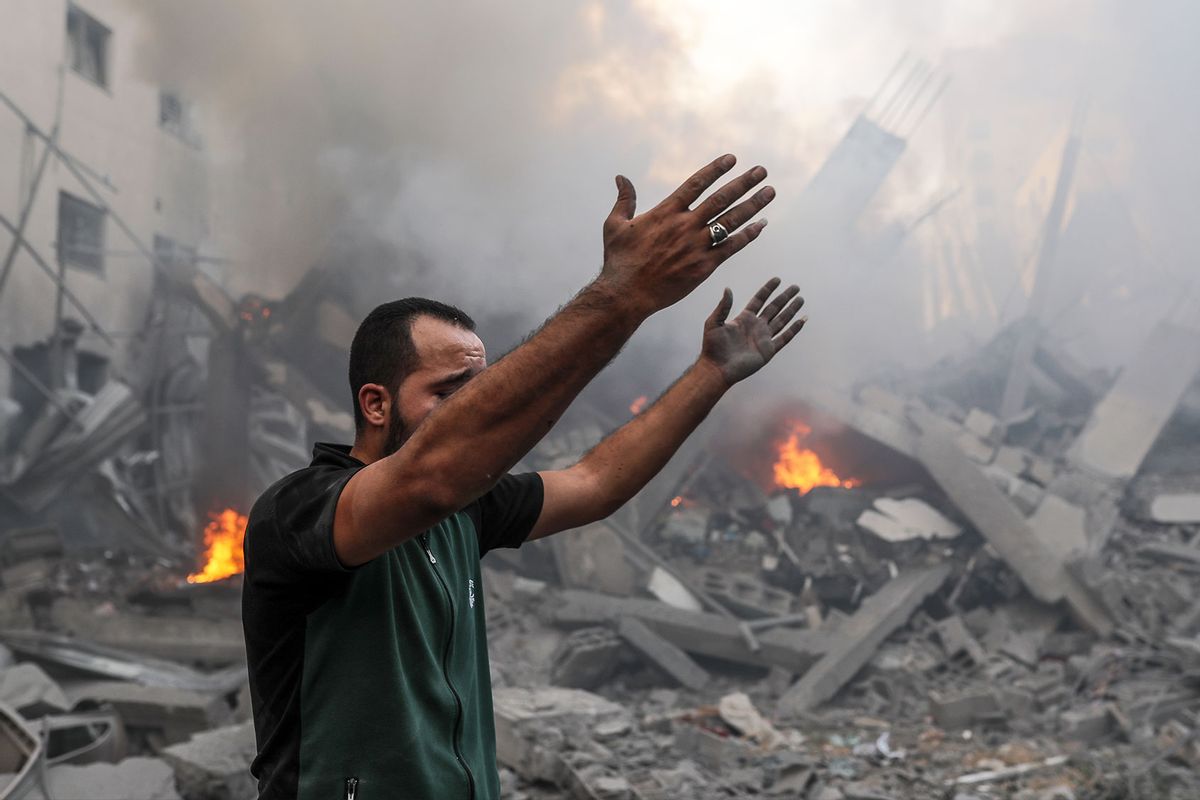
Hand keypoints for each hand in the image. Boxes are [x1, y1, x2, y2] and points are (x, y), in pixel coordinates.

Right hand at [597, 154, 773, 315]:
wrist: (627, 294)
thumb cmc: (619, 260)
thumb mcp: (615, 225)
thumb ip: (624, 199)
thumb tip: (621, 177)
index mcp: (666, 212)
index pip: (696, 184)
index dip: (716, 169)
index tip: (732, 158)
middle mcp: (685, 225)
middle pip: (721, 198)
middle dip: (744, 183)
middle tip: (762, 171)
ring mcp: (696, 246)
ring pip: (731, 220)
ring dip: (753, 205)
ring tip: (770, 192)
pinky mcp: (704, 266)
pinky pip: (731, 247)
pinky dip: (748, 235)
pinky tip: (762, 225)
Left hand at [699, 278, 805, 384]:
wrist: (717, 368)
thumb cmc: (713, 347)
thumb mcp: (714, 322)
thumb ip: (723, 306)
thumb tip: (728, 288)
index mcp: (744, 318)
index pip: (759, 300)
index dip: (768, 289)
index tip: (777, 279)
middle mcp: (756, 326)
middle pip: (774, 308)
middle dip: (784, 297)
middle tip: (795, 287)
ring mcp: (763, 338)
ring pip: (782, 320)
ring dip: (791, 310)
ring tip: (801, 299)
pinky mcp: (768, 350)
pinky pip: (784, 338)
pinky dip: (794, 329)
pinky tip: (802, 320)